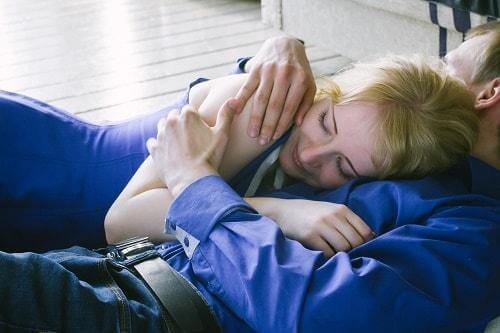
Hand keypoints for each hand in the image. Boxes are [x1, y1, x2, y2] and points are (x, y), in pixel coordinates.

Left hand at [146, 100, 236, 196]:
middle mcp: (171, 121)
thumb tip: (234, 99)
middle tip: (191, 136)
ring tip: (180, 143)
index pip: (190, 109)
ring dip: (170, 131)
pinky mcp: (154, 149)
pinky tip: (168, 151)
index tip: (201, 129)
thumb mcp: (222, 135)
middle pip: (175, 115)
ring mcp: (160, 135)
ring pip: (162, 125)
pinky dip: (159, 145)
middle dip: (181, 122)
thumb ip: (226, 115)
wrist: (192, 180)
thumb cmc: (209, 157)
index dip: (196, 119)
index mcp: (187, 115)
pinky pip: (153, 141)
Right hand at [235, 36, 315, 143]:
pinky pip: (247, 86)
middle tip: (262, 141)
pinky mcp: (256, 68)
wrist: (285, 44)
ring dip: (255, 118)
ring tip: (252, 134)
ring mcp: (269, 71)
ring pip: (260, 99)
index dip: (281, 124)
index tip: (275, 138)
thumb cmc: (299, 70)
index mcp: (299, 80)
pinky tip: (236, 112)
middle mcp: (284, 75)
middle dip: (268, 126)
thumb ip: (305, 103)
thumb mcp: (309, 83)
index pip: (289, 107)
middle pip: (274, 106)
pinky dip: (241, 99)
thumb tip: (298, 123)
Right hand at [256, 198, 373, 257]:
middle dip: (354, 251)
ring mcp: (321, 226)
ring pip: (343, 248)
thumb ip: (347, 221)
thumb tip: (370, 237)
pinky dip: (329, 257)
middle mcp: (333, 216)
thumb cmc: (310, 213)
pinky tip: (325, 255)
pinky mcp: (310, 236)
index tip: (361, 249)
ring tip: (336, 255)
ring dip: (342, 255)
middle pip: (355, 241)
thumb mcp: (330, 210)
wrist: (283, 210)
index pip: (364, 231)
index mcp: (341, 209)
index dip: (366, 243)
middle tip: (348, 255)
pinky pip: (328, 252)